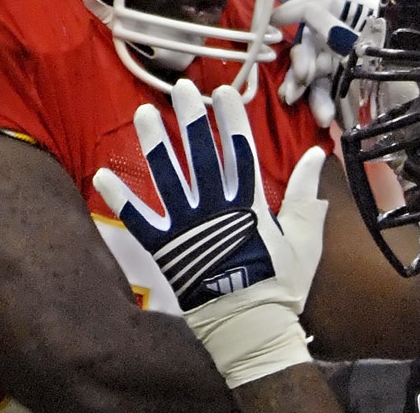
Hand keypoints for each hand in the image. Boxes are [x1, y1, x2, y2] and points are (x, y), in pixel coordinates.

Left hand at [93, 79, 328, 387]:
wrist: (251, 329)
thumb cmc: (282, 284)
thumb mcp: (304, 235)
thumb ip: (305, 192)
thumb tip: (316, 153)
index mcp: (250, 204)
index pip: (240, 150)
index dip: (231, 119)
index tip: (223, 91)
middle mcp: (216, 209)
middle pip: (201, 155)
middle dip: (191, 119)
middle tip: (179, 89)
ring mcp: (188, 229)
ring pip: (168, 178)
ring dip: (156, 144)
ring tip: (144, 114)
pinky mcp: (166, 251)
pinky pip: (139, 220)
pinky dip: (122, 198)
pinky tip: (103, 175)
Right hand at [271, 0, 379, 126]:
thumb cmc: (416, 73)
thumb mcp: (379, 47)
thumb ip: (343, 33)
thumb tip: (310, 17)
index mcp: (366, 14)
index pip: (327, 1)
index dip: (300, 8)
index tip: (276, 20)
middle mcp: (354, 35)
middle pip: (314, 37)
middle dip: (302, 56)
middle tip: (303, 75)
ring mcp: (349, 63)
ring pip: (314, 67)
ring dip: (306, 85)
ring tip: (304, 101)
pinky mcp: (348, 90)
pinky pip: (324, 91)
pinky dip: (318, 102)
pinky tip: (323, 116)